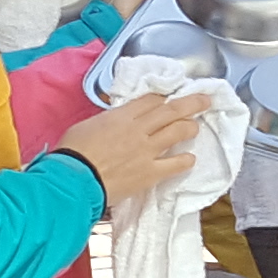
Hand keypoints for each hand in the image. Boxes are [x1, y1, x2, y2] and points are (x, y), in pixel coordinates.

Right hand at [54, 82, 212, 206]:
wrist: (74, 179)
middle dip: (191, 103)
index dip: (163, 97)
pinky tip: (190, 159)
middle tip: (205, 100)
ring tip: (196, 127)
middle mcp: (139, 129)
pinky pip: (175, 164)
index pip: (150, 100)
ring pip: (177, 132)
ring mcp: (147, 151)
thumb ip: (107, 121)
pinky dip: (185, 160)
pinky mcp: (150, 173)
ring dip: (190, 127)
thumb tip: (113, 123)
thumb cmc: (73, 152)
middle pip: (170, 110)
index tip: (169, 98)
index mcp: (121, 116)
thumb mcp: (87, 125)